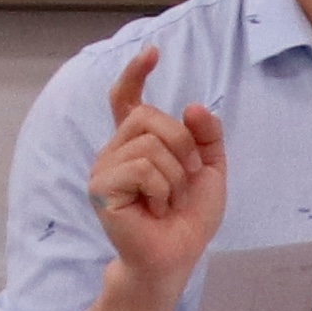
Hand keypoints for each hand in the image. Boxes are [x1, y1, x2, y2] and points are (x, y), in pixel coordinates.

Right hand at [93, 46, 229, 299]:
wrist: (176, 257)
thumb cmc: (187, 218)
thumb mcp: (209, 171)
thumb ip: (206, 136)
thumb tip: (192, 106)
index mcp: (137, 143)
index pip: (127, 98)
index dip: (136, 72)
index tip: (152, 52)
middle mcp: (115, 149)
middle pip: (150, 116)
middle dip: (182, 146)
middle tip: (185, 180)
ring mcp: (105, 167)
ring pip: (150, 143)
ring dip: (175, 176)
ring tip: (168, 201)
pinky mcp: (102, 187)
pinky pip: (143, 168)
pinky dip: (163, 190)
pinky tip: (156, 209)